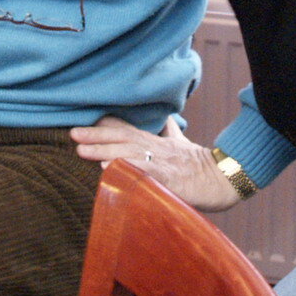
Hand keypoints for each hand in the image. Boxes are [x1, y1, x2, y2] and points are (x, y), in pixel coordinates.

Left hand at [71, 116, 242, 210]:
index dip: (104, 125)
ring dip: (103, 150)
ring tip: (81, 150)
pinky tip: (108, 169)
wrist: (223, 177)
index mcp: (156, 141)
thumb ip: (170, 131)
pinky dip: (125, 169)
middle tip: (72, 134)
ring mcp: (161, 161)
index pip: (126, 128)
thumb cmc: (200, 164)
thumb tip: (167, 118)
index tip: (81, 122)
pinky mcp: (168, 178)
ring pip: (128, 152)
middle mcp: (155, 147)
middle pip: (121, 138)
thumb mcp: (182, 144)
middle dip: (95, 136)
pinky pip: (144, 171)